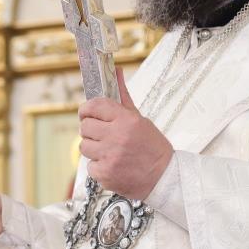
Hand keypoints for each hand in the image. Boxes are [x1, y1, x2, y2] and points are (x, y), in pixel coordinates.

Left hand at [79, 68, 172, 199]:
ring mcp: (110, 157)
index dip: (87, 109)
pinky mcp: (105, 174)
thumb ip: (123, 97)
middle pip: (85, 127)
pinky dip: (98, 166)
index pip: (94, 106)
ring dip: (93, 148)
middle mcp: (116, 137)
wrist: (164, 177)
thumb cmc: (152, 147)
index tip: (87, 113)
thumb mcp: (140, 119)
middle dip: (91, 130)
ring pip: (84, 146)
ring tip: (109, 151)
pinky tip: (112, 164)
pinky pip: (89, 166)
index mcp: (126, 120)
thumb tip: (116, 71)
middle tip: (103, 135)